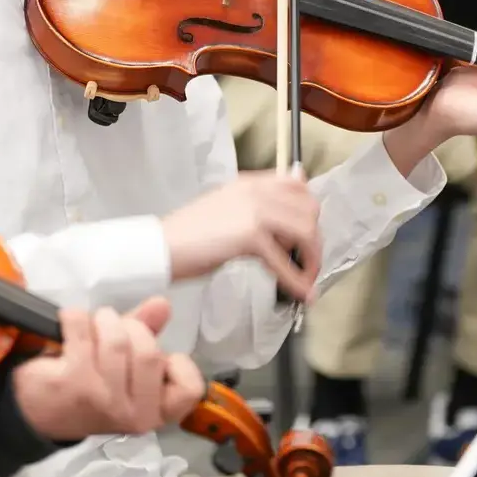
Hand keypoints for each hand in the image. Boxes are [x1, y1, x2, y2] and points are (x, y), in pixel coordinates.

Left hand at [13, 297, 205, 439]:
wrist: (38, 410)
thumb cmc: (91, 385)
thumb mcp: (127, 362)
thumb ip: (148, 330)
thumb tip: (162, 304)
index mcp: (153, 411)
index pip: (189, 389)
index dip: (178, 363)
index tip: (161, 358)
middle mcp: (131, 413)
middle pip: (149, 352)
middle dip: (132, 329)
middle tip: (116, 333)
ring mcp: (100, 400)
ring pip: (117, 339)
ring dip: (102, 321)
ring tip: (93, 327)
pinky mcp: (69, 383)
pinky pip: (82, 328)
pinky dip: (75, 317)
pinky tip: (70, 324)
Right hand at [160, 171, 321, 302]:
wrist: (161, 246)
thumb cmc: (189, 234)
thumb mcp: (226, 206)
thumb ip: (254, 205)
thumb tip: (282, 214)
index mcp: (250, 183)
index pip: (297, 184)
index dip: (309, 211)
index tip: (309, 234)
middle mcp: (256, 191)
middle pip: (308, 209)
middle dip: (315, 239)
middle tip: (309, 262)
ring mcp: (254, 211)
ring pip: (305, 232)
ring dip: (311, 260)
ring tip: (305, 279)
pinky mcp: (250, 237)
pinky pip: (285, 262)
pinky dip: (297, 281)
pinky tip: (302, 294)